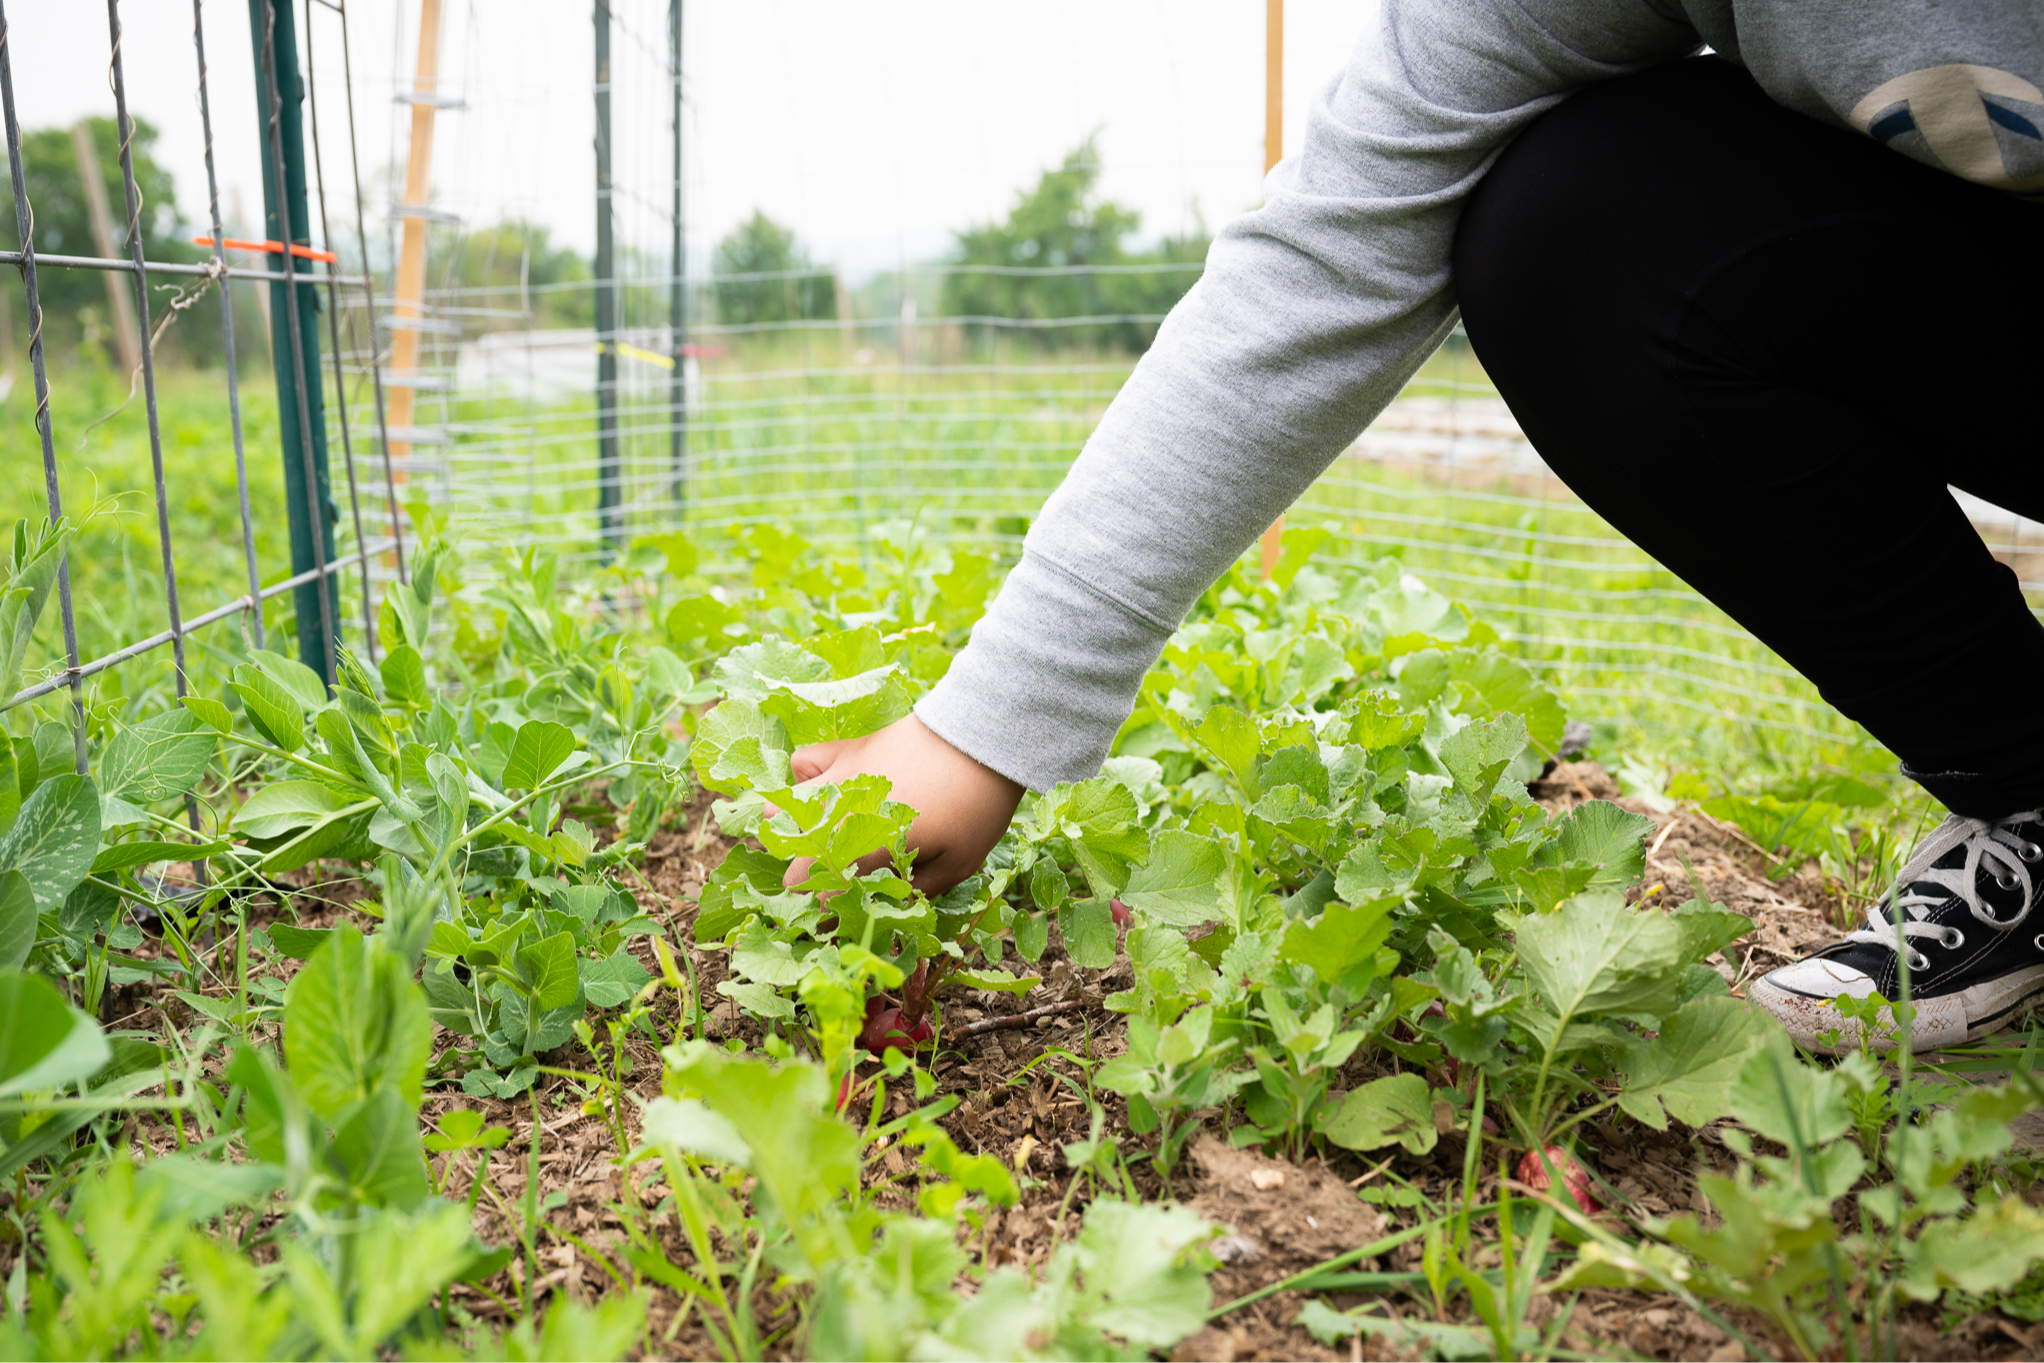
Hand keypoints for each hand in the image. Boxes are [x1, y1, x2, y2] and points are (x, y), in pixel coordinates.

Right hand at [781, 714, 1024, 895]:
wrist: (981, 739)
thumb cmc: (976, 806)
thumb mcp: (960, 862)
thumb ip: (921, 889)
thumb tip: (895, 905)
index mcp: (869, 850)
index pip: (828, 895)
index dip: (828, 916)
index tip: (833, 924)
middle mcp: (842, 818)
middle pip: (798, 863)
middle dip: (806, 884)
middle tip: (829, 887)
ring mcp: (838, 781)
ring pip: (781, 814)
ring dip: (792, 833)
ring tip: (814, 841)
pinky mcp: (845, 751)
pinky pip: (801, 763)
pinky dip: (804, 779)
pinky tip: (824, 789)